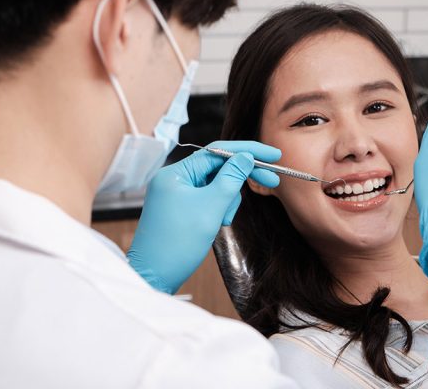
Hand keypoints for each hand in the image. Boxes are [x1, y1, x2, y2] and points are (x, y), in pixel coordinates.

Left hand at [127, 141, 280, 293]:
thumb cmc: (176, 244)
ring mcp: (176, 194)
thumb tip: (246, 157)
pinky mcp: (180, 209)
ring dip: (227, 200)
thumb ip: (231, 178)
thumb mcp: (211, 207)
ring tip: (223, 220)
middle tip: (272, 181)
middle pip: (217, 167)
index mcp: (176, 173)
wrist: (153, 276)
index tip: (273, 156)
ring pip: (215, 185)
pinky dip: (219, 208)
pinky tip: (218, 223)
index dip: (248, 151)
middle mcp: (174, 179)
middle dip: (242, 177)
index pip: (218, 151)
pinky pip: (208, 199)